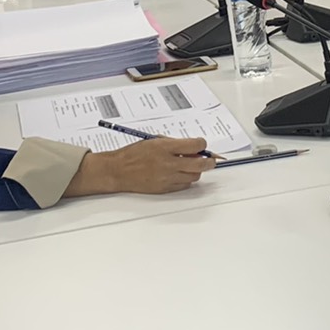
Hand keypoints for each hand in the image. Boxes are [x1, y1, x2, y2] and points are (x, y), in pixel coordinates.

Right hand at [76, 137, 214, 194]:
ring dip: (196, 170)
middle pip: (200, 164)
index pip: (196, 145)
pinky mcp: (165, 188)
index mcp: (165, 147)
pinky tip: (180, 174)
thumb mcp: (154, 141)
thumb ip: (174, 144)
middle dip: (209, 161)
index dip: (202, 144)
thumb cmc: (133, 154)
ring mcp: (167, 177)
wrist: (118, 170)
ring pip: (194, 176)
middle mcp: (168, 163)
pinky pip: (184, 185)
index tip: (201, 145)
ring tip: (190, 166)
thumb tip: (191, 147)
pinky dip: (186, 180)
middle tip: (210, 159)